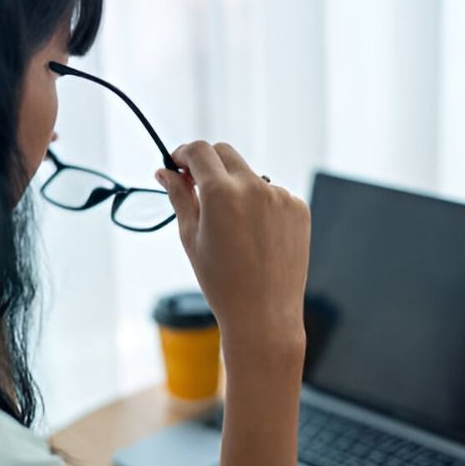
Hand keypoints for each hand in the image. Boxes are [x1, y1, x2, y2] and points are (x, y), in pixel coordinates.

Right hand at [155, 141, 309, 372]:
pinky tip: (256, 237)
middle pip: (225, 154)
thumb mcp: (191, 237)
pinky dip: (260, 205)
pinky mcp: (299, 208)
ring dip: (236, 188)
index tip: (177, 165)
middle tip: (196, 187)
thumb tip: (165, 171)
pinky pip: (273, 194)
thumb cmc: (222, 282)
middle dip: (207, 164)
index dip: (183, 153)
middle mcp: (254, 187)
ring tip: (232, 229)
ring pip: (250, 176)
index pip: (199, 150)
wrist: (264, 315)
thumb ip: (179, 196)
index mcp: (221, 193)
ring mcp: (281, 196)